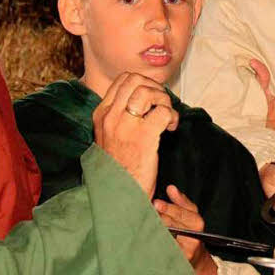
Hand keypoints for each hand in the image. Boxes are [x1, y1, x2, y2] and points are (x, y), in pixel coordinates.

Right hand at [92, 73, 176, 196]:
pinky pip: (163, 112)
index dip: (144, 83)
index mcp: (101, 114)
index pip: (123, 80)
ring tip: (167, 117)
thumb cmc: (119, 168)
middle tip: (162, 104)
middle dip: (155, 87)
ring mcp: (126, 126)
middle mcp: (110, 117)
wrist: (118, 194)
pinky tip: (171, 128)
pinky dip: (172, 116)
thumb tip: (143, 98)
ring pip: (148, 91)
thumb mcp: (109, 137)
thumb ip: (120, 116)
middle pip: (136, 80)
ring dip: (164, 100)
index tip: (152, 97)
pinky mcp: (143, 137)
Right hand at [154, 187, 217, 274]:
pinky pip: (191, 207)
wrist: (201, 270)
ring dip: (174, 208)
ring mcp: (198, 231)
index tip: (153, 231)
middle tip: (151, 210)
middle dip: (169, 219)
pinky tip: (171, 189)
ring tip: (156, 201)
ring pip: (189, 216)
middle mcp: (194, 244)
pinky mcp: (197, 220)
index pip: (178, 246)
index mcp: (187, 259)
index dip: (166, 238)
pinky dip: (182, 198)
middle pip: (184, 227)